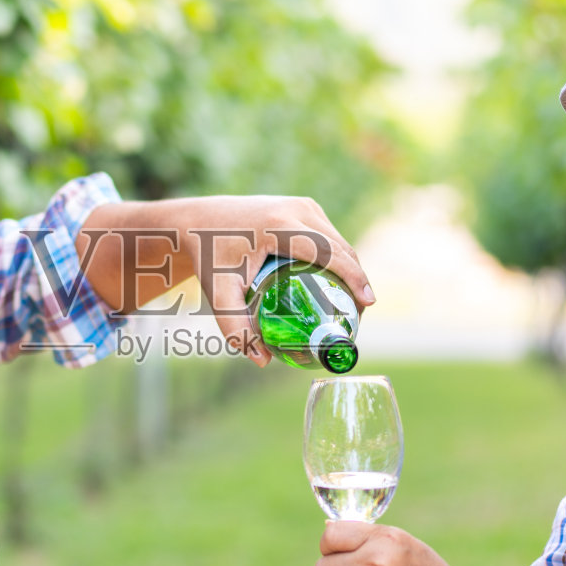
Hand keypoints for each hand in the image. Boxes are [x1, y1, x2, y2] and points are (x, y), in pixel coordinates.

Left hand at [79, 195, 373, 364]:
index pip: (330, 253)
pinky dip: (339, 258)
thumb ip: (235, 326)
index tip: (367, 303)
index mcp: (280, 225)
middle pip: (341, 249)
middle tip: (357, 317)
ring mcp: (303, 205)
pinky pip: (330, 236)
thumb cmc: (209, 256)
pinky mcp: (304, 206)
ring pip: (339, 242)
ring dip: (351, 270)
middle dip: (357, 281)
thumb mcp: (219, 292)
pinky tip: (339, 284)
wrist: (198, 219)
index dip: (355, 277)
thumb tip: (262, 361)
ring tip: (350, 305)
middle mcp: (298, 210)